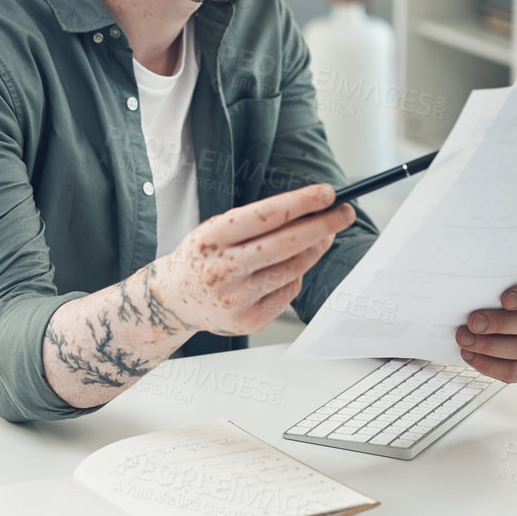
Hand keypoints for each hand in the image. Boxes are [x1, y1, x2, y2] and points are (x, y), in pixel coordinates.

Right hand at [152, 184, 354, 336]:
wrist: (172, 300)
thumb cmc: (203, 257)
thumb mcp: (217, 230)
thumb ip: (259, 222)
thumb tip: (312, 213)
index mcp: (211, 238)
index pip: (265, 216)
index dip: (301, 203)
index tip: (328, 193)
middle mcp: (221, 269)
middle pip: (286, 245)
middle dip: (322, 226)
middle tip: (345, 213)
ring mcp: (235, 299)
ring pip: (293, 269)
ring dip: (314, 250)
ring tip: (321, 237)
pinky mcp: (247, 321)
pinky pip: (287, 293)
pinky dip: (294, 277)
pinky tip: (283, 270)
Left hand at [455, 276, 516, 383]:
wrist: (494, 321)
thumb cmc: (497, 301)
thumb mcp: (497, 286)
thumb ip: (490, 285)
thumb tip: (466, 289)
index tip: (505, 299)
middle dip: (500, 324)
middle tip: (474, 322)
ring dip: (490, 346)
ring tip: (466, 340)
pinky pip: (514, 371)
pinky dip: (489, 365)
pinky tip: (471, 355)